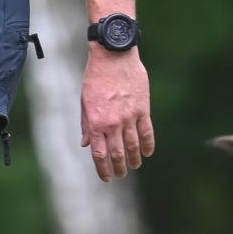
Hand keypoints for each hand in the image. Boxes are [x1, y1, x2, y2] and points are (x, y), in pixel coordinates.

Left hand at [79, 46, 154, 181]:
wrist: (113, 56)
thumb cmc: (95, 77)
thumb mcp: (85, 102)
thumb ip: (86, 125)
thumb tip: (86, 144)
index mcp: (96, 123)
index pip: (100, 154)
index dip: (103, 169)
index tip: (106, 178)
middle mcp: (112, 123)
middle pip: (117, 154)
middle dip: (119, 168)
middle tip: (121, 174)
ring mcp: (129, 117)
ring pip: (133, 146)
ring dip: (134, 159)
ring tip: (134, 166)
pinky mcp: (142, 109)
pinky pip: (146, 132)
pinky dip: (147, 145)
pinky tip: (147, 153)